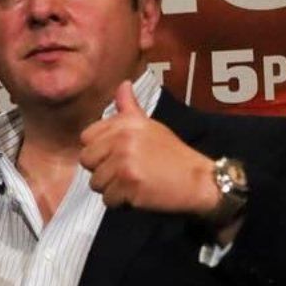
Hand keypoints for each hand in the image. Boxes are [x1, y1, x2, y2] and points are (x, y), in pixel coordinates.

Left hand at [79, 81, 219, 214]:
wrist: (199, 180)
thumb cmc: (172, 155)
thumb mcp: (150, 126)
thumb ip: (129, 108)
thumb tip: (123, 83)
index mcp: (126, 123)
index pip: (86, 137)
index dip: (99, 150)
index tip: (119, 154)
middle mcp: (123, 138)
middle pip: (87, 161)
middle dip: (103, 170)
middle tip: (128, 170)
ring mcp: (125, 160)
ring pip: (95, 183)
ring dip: (113, 188)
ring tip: (135, 182)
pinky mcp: (129, 182)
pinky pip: (108, 199)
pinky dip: (121, 202)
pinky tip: (139, 193)